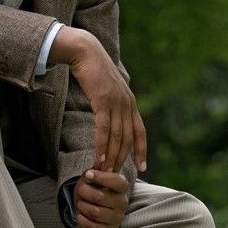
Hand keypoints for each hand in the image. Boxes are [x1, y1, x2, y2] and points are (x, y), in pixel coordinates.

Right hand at [49, 27, 147, 172]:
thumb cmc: (93, 70)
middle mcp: (127, 104)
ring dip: (111, 157)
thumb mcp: (107, 89)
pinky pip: (104, 129)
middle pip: (128, 138)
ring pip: (117, 137)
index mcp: (130, 102)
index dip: (142, 150)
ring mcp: (116, 102)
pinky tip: (100, 159)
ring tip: (106, 172)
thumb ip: (112, 103)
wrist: (85, 52)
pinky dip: (102, 146)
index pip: (140, 131)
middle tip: (115, 175)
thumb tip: (110, 116)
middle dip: (123, 159)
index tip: (142, 167)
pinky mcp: (103, 101)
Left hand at [72, 169, 128, 227]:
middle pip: (101, 197)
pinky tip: (80, 214)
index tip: (87, 175)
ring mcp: (116, 219)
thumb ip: (96, 169)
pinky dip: (81, 219)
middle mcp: (122, 203)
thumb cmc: (95, 189)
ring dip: (82, 206)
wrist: (95, 207)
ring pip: (95, 212)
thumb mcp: (94, 177)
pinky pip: (91, 227)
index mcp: (122, 188)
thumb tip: (100, 160)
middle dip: (84, 192)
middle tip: (80, 190)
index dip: (100, 177)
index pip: (117, 182)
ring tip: (80, 203)